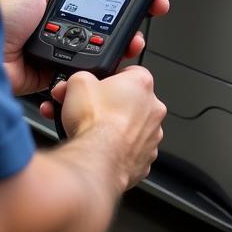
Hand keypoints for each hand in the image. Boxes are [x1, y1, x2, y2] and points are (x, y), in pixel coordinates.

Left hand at [0, 0, 173, 95]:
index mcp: (56, 2)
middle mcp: (63, 24)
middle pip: (109, 19)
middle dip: (135, 14)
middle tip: (153, 7)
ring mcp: (65, 48)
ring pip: (105, 45)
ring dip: (125, 42)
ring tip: (135, 38)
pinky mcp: (62, 73)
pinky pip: (90, 70)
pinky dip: (104, 67)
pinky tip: (113, 61)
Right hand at [43, 66, 166, 188]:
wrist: (96, 159)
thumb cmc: (94, 123)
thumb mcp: (78, 82)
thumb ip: (82, 76)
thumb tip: (79, 82)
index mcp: (142, 83)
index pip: (130, 72)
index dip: (111, 78)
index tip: (99, 86)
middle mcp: (153, 108)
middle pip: (132, 101)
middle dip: (112, 104)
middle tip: (93, 109)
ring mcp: (152, 136)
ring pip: (134, 127)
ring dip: (117, 128)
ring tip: (94, 132)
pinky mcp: (146, 159)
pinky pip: (132, 150)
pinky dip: (119, 149)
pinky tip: (102, 149)